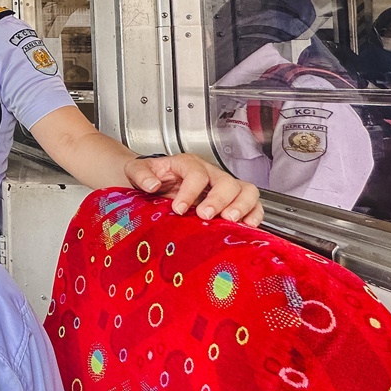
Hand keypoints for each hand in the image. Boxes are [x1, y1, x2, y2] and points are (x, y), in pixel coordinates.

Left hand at [124, 153, 262, 226]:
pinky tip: (248, 226)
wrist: (152, 180)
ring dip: (242, 206)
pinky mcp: (231, 200)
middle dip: (219, 199)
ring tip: (230, 221)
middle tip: (206, 215)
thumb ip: (141, 174)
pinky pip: (252, 204)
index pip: (196, 174)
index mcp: (187, 164)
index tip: (178, 209)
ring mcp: (222, 186)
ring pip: (245, 190)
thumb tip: (151, 184)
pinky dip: (254, 214)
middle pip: (226, 181)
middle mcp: (209, 173)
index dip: (190, 191)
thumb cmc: (149, 176)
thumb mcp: (136, 170)